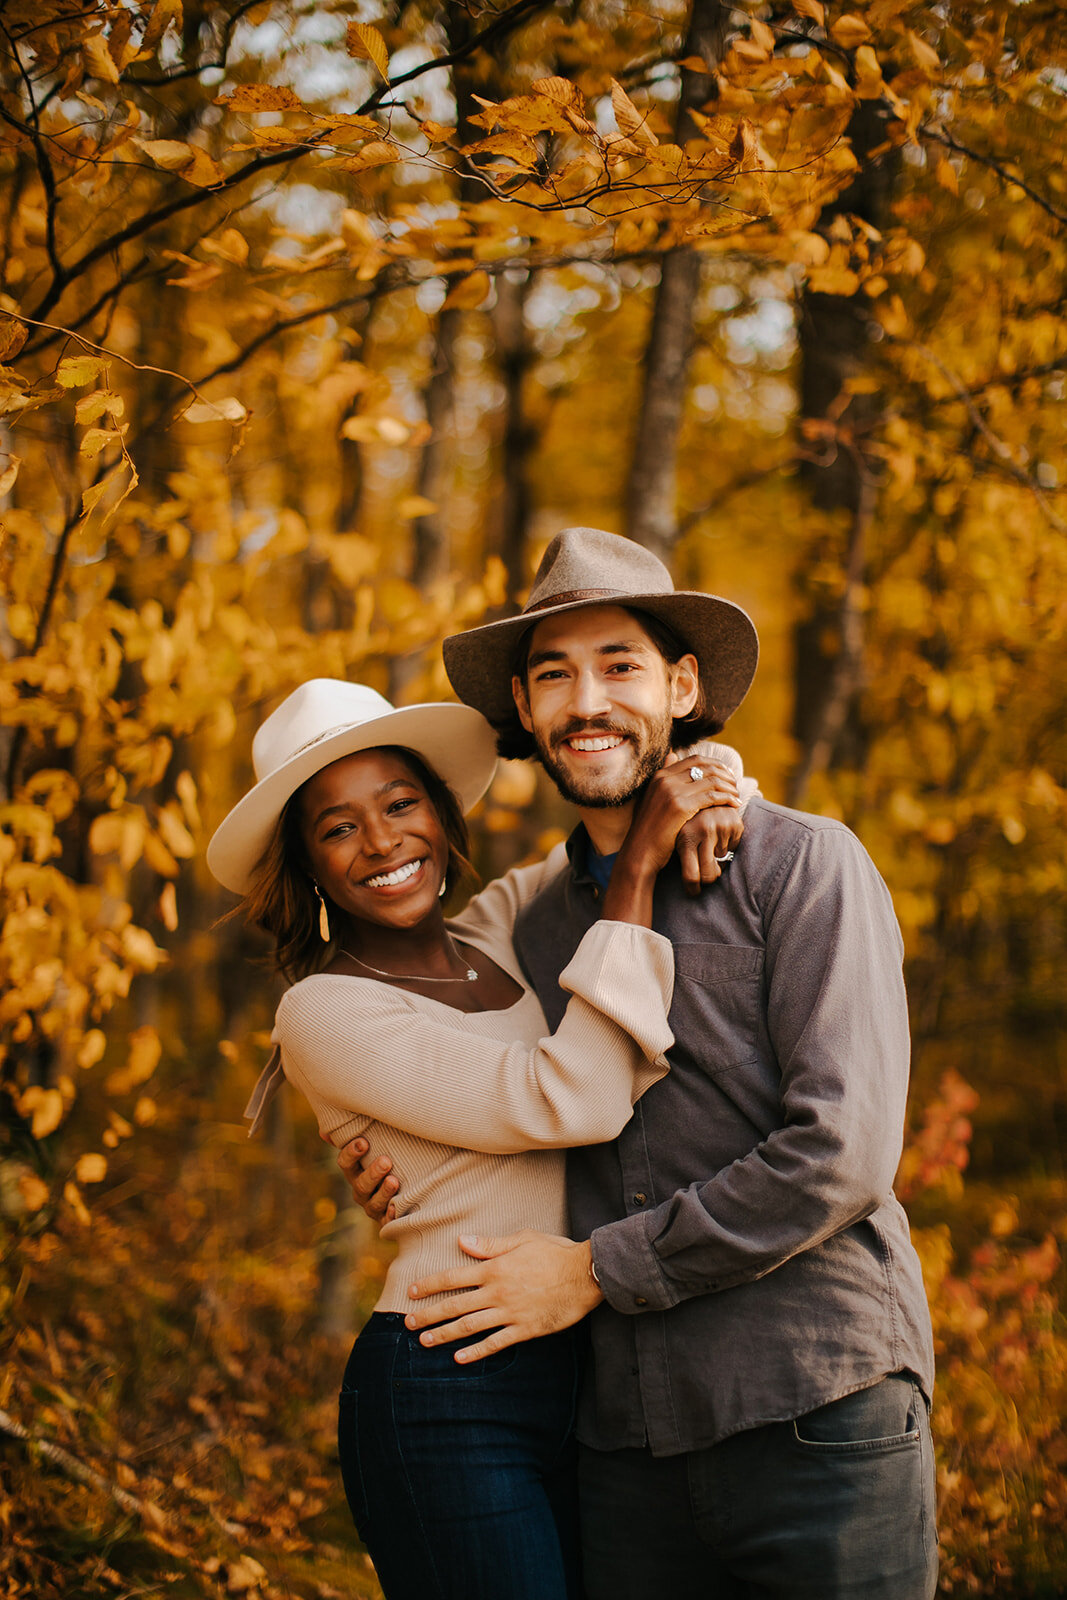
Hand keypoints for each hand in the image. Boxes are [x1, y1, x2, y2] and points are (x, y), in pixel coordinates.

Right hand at [335, 1135, 398, 1222]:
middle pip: (361, 1184)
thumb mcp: (371, 1148)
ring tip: (394, 1180)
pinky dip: (391, 1215)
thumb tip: (325, 1133)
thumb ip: (352, 1137)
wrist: (401, 1191)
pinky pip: (387, 1221)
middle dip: (372, 1173)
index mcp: (353, 1172)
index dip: (351, 1153)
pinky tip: (396, 1208)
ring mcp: (372, 1207)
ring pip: (374, 1203)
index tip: (363, 1142)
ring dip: (384, 1192)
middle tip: (385, 1161)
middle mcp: (360, 1191)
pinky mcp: (386, 1220)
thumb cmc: (383, 1160)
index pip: (345, 1163)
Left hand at [404, 1230, 602, 1361]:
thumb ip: (490, 1244)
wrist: (585, 1275)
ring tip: (425, 1342)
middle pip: (455, 1305)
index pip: (453, 1277)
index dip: (430, 1285)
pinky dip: (476, 1352)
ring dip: (445, 1335)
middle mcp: (497, 1292)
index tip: (411, 1291)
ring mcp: (510, 1313)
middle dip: (429, 1315)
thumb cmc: (555, 1252)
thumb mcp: (523, 1239)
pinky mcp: (525, 1330)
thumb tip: (462, 1241)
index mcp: (494, 1268)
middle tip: (409, 1323)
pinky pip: (495, 1344)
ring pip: (470, 1327)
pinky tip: (460, 1358)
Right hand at [610, 756, 738, 890]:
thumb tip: (673, 754)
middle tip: (735, 784)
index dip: (715, 764)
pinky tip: (734, 805)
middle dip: (725, 774)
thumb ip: (664, 778)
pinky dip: (727, 798)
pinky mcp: (681, 806)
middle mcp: (665, 779)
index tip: (727, 773)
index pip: (695, 759)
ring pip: (711, 780)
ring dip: (729, 786)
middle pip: (705, 767)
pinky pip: (712, 796)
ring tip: (736, 796)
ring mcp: (672, 792)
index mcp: (660, 775)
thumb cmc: (650, 830)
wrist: (640, 851)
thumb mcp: (652, 797)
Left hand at [676, 801, 744, 895]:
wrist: (702, 791)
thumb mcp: (675, 835)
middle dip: (708, 879)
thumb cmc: (684, 820)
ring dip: (716, 857)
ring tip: (709, 842)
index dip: (693, 888)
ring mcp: (721, 827)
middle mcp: (703, 831)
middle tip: (704, 876)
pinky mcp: (734, 824)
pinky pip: (732, 848)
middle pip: (709, 875)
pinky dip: (726, 844)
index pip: (691, 875)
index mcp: (684, 837)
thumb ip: (679, 856)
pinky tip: (718, 832)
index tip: (693, 892)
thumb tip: (687, 891)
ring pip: (722, 861)